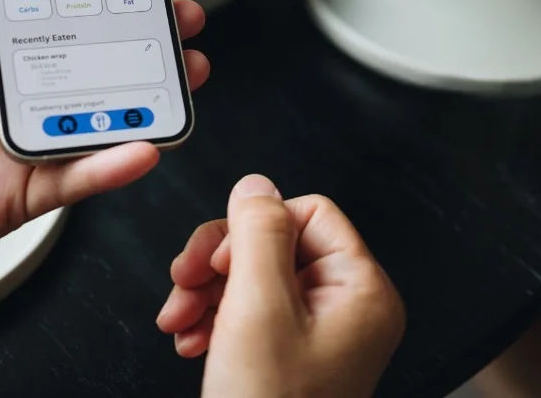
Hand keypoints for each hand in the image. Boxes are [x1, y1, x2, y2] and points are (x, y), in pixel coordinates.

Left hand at [0, 0, 209, 322]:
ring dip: (141, 92)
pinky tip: (142, 146)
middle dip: (132, 30)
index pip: (29, 1)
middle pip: (79, 52)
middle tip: (178, 13)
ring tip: (185, 71)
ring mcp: (9, 143)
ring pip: (91, 110)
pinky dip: (109, 165)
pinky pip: (71, 177)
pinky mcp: (14, 197)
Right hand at [158, 175, 404, 397]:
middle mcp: (347, 309)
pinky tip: (191, 341)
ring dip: (207, 292)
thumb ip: (257, 234)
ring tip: (179, 322)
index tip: (224, 261)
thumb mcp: (257, 308)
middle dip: (219, 263)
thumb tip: (256, 184)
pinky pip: (249, 311)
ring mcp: (319, 335)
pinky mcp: (290, 356)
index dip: (256, 229)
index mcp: (361, 291)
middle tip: (185, 283)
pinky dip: (213, 319)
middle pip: (275, 243)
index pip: (309, 213)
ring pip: (254, 276)